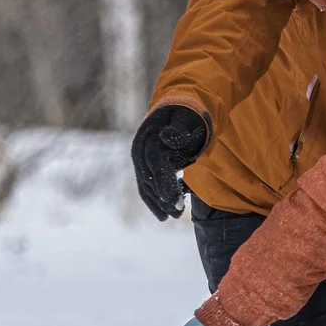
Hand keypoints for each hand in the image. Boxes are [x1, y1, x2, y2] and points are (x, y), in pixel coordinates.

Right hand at [129, 105, 209, 219]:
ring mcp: (140, 160)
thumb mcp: (186, 119)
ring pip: (146, 186)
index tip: (177, 201)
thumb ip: (177, 130)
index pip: (156, 164)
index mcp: (148, 138)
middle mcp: (139, 151)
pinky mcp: (145, 167)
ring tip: (174, 216)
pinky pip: (147, 186)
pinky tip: (166, 212)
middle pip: (149, 179)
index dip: (165, 184)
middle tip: (179, 214)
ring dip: (159, 203)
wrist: (176, 108)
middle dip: (163, 198)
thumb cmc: (185, 114)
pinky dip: (156, 199)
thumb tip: (165, 138)